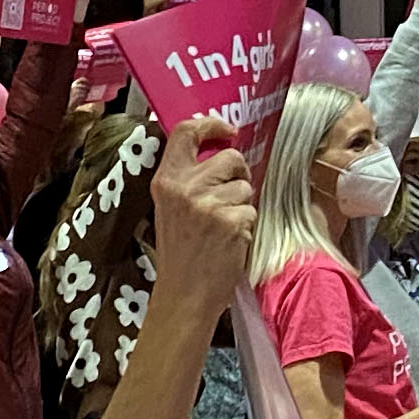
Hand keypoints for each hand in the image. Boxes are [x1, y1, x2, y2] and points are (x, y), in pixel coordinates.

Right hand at [147, 116, 256, 308]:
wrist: (184, 295)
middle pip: (230, 157)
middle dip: (238, 174)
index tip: (227, 131)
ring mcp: (209, 204)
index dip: (211, 123)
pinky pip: (251, 210)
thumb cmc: (180, 252)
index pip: (186, 131)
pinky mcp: (231, 222)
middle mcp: (185, 187)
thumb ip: (188, 178)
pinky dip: (246, 225)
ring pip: (245, 185)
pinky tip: (230, 241)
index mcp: (167, 180)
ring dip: (242, 204)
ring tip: (223, 226)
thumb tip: (220, 149)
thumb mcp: (171, 208)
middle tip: (228, 197)